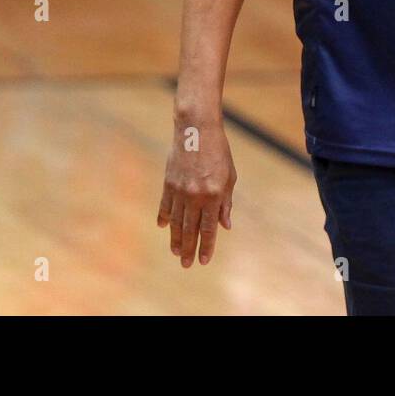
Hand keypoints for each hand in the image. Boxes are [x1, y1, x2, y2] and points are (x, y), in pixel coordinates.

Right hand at [157, 113, 236, 266]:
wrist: (197, 131)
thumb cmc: (219, 153)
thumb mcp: (230, 177)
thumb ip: (226, 203)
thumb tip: (225, 226)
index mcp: (213, 195)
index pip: (209, 228)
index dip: (207, 246)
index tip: (204, 260)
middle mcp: (195, 196)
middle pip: (190, 229)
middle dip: (189, 249)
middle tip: (186, 264)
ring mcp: (179, 190)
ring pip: (176, 221)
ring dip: (176, 238)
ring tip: (176, 252)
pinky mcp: (168, 183)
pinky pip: (165, 205)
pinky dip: (165, 218)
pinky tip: (164, 228)